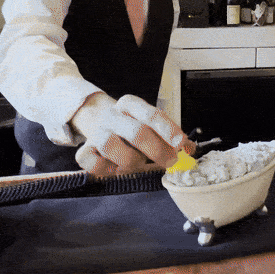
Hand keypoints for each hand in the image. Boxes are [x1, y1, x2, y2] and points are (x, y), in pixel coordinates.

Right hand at [70, 93, 194, 176]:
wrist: (98, 121)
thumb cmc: (132, 126)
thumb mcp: (151, 124)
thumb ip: (171, 136)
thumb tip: (190, 150)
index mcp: (130, 105)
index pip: (151, 114)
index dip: (167, 129)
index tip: (180, 142)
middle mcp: (112, 115)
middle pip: (136, 132)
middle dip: (157, 151)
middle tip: (170, 161)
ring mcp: (96, 132)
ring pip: (112, 146)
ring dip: (131, 160)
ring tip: (138, 162)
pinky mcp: (84, 150)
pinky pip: (91, 162)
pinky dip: (105, 169)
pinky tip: (115, 168)